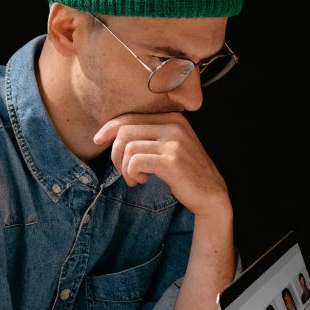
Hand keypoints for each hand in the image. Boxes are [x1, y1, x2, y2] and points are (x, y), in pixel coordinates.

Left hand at [92, 112, 228, 216]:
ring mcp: (174, 142)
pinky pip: (135, 162)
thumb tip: (111, 132)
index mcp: (173, 118)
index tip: (98, 140)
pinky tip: (141, 180)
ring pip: (128, 147)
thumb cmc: (185, 172)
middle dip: (115, 153)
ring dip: (124, 167)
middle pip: (125, 131)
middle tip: (122, 170)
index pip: (130, 116)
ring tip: (134, 178)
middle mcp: (175, 125)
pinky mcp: (172, 160)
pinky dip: (131, 173)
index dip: (109, 128)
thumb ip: (149, 135)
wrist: (211, 193)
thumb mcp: (170, 146)